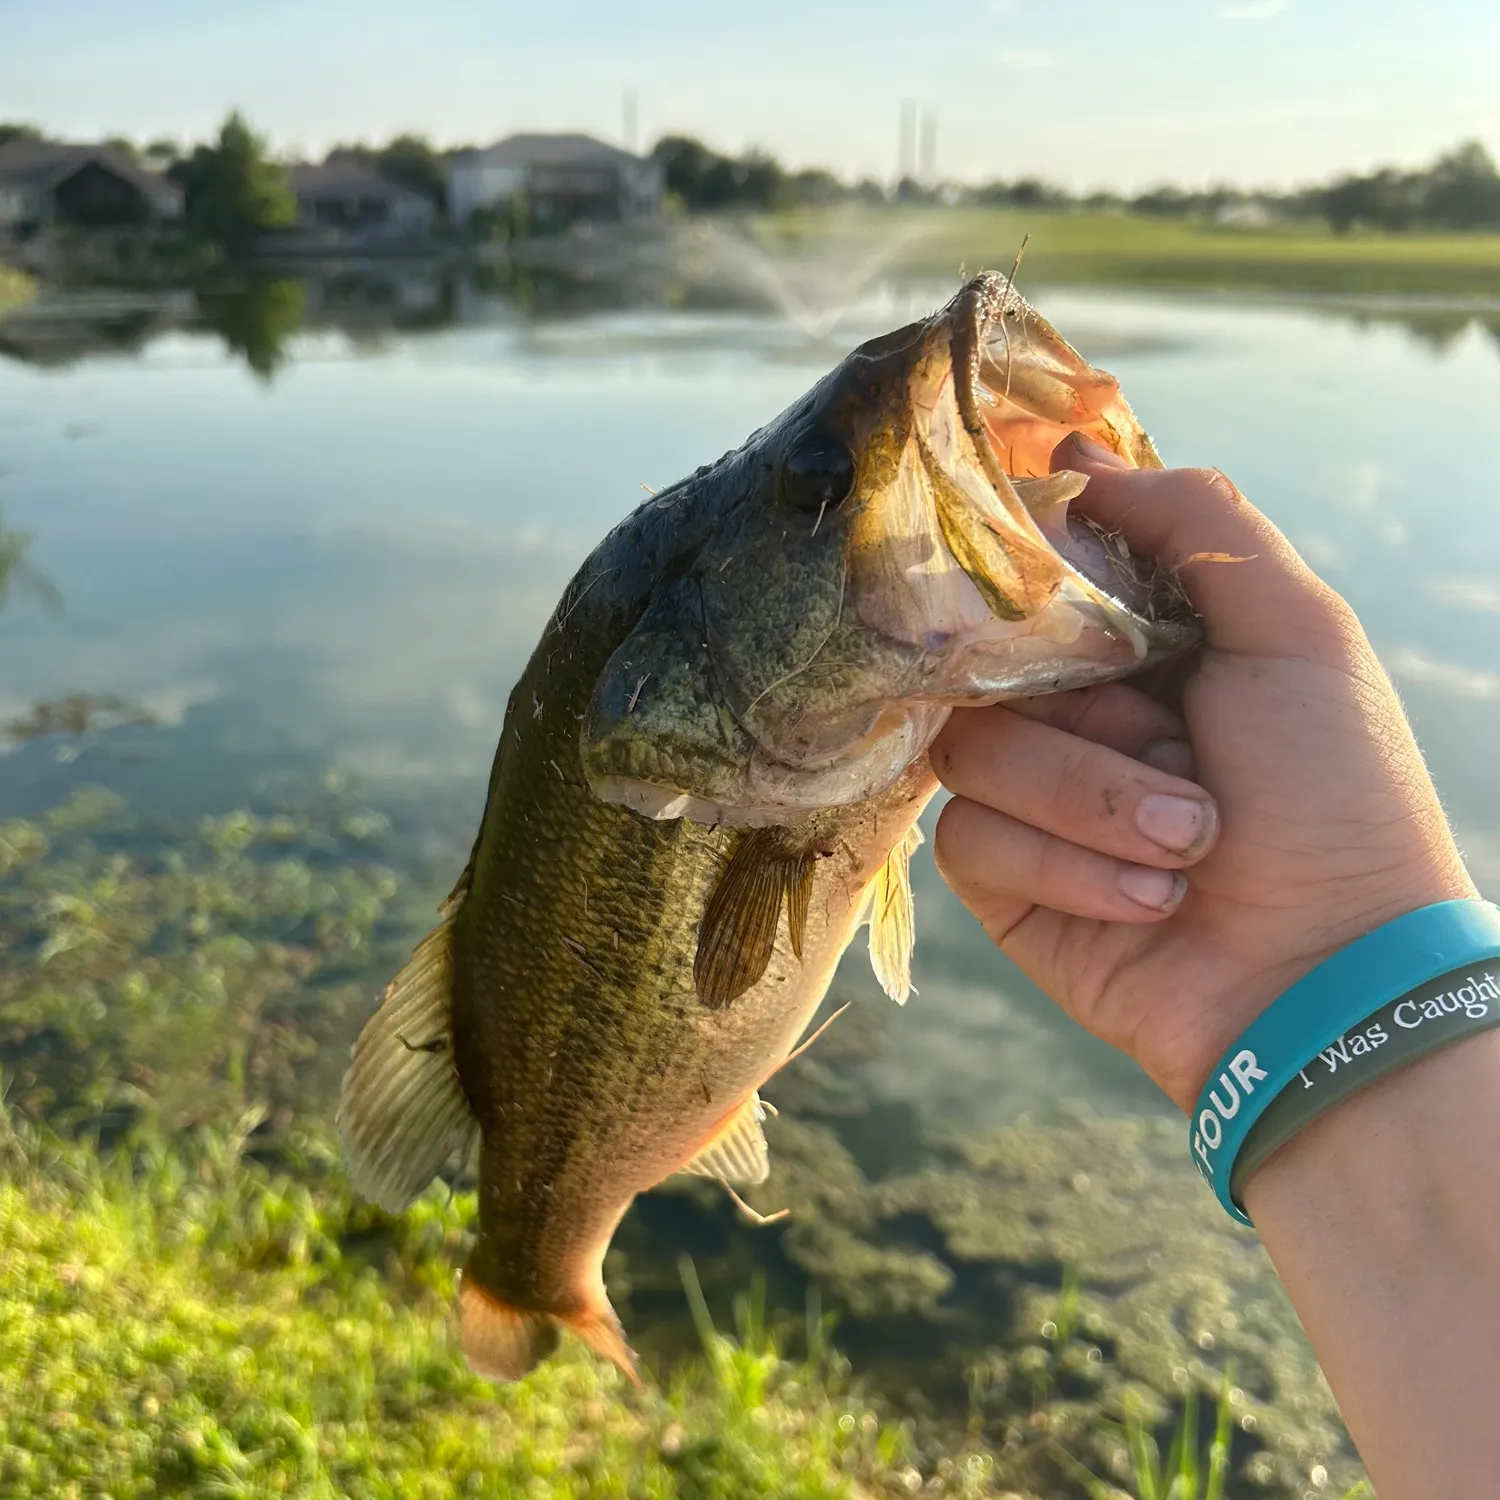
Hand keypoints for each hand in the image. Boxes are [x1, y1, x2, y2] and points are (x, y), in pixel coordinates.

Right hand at [931, 434, 1475, 1110]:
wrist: (1330, 979)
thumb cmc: (1335, 797)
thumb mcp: (1298, 631)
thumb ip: (1198, 523)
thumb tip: (1076, 459)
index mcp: (1139, 643)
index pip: (1037, 574)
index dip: (1041, 579)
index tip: (1070, 599)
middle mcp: (1076, 709)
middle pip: (989, 659)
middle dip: (1099, 715)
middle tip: (1187, 755)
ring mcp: (1033, 795)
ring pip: (975, 750)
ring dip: (1097, 802)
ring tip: (1190, 849)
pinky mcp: (1003, 881)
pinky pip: (972, 838)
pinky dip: (1068, 868)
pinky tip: (1150, 903)